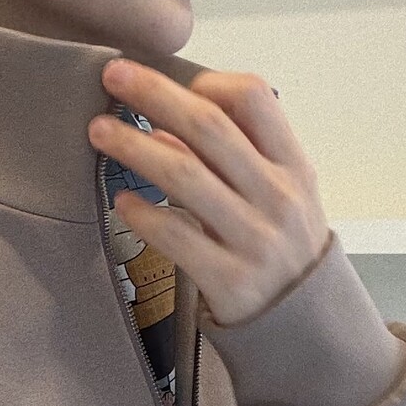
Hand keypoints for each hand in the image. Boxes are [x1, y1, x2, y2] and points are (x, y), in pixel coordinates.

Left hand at [88, 60, 332, 327]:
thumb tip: (166, 130)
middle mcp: (278, 196)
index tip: (169, 79)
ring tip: (99, 133)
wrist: (306, 329)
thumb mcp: (279, 198)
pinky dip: (144, 214)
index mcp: (294, 166)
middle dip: (155, 95)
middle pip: (209, 127)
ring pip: (185, 175)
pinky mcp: (228, 280)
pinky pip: (176, 237)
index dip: (208, 81)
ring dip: (135, 147)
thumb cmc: (283, 252)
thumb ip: (235, 161)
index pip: (255, 99)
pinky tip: (120, 202)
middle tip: (112, 76)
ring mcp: (254, 239)